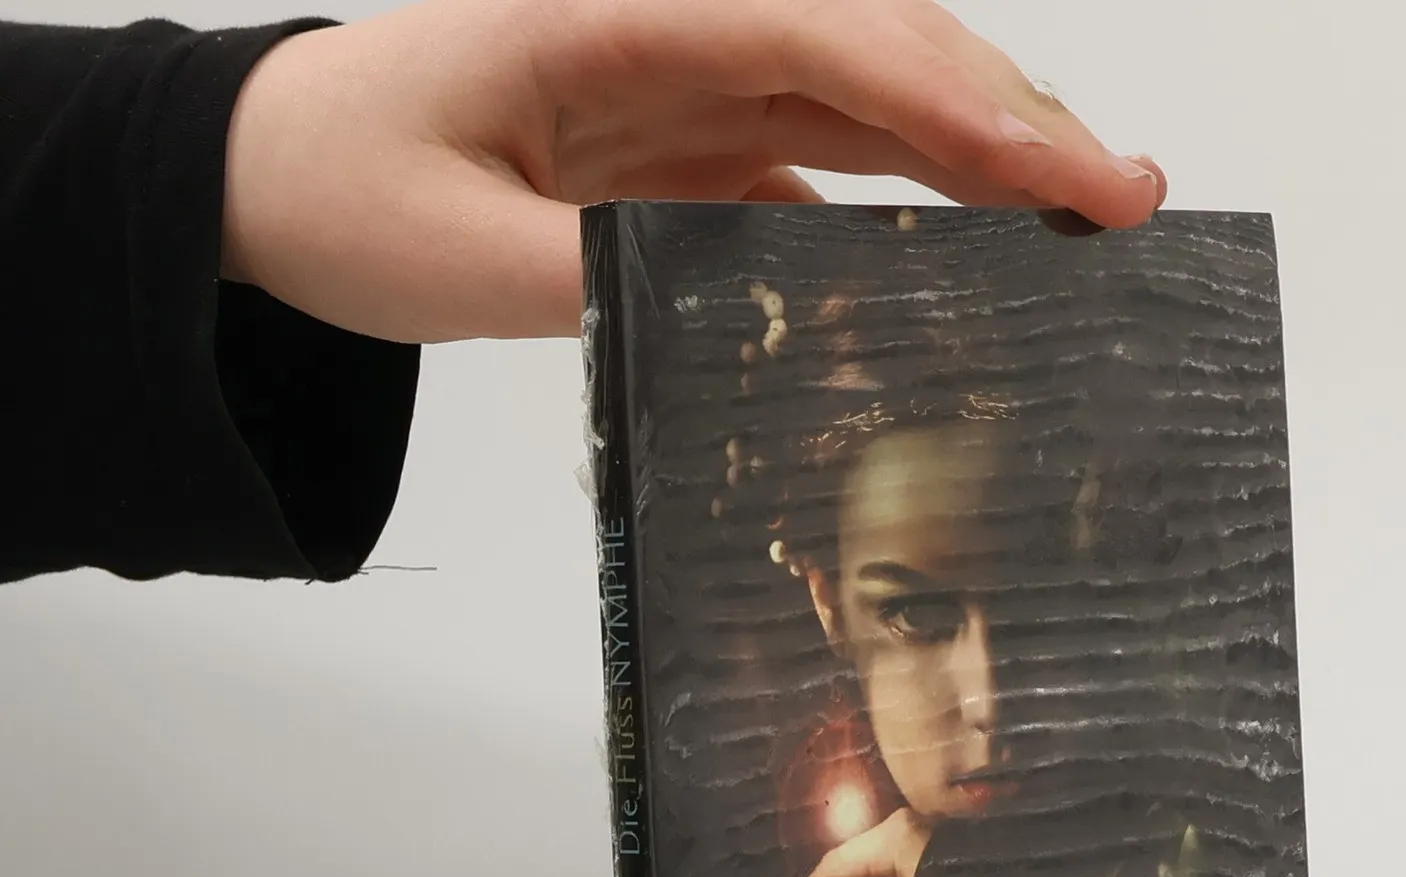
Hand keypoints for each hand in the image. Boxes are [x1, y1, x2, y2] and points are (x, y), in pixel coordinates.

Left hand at [221, 0, 1168, 343]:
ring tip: (1090, 220)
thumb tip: (759, 314)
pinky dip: (912, 204)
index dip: (960, 105)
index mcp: (621, 10)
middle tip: (1131, 198)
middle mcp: (681, 21)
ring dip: (986, 153)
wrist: (271, 174)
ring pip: (877, 96)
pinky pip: (831, 158)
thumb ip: (614, 276)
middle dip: (1016, 116)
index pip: (830, 41)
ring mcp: (697, 75)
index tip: (1062, 174)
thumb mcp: (461, 254)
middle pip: (886, 49)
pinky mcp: (698, 137)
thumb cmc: (340, 183)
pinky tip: (971, 262)